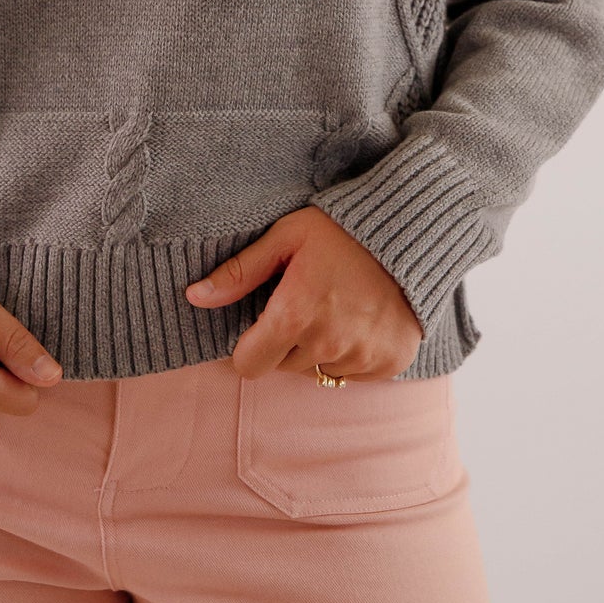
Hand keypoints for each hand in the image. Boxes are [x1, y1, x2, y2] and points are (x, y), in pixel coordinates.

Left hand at [185, 205, 423, 381]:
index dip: (248, 345)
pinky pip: (353, 373)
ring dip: (318, 348)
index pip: (248, 365)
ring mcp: (361, 357)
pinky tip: (358, 318)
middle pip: (283, 366)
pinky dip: (351, 353)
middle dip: (285, 342)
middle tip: (304, 302)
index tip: (259, 323)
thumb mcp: (284, 238)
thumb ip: (239, 272)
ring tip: (333, 306)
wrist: (409, 231)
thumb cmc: (340, 229)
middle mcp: (327, 343)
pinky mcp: (389, 364)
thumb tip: (194, 297)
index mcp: (294, 315)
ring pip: (318, 371)